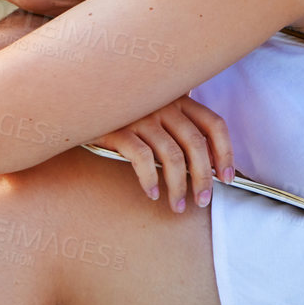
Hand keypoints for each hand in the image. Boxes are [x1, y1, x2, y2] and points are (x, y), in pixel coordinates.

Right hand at [90, 96, 234, 213]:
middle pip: (196, 145)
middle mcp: (164, 104)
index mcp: (178, 99)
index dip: (226, 153)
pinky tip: (151, 194)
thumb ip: (175, 125)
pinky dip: (149, 180)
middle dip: (203, 178)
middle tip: (202, 201)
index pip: (214, 124)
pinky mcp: (118, 129)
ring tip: (176, 206)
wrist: (77, 102)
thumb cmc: (121, 113)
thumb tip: (201, 166)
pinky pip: (142, 159)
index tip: (226, 178)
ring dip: (178, 186)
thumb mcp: (153, 109)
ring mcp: (141, 115)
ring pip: (171, 156)